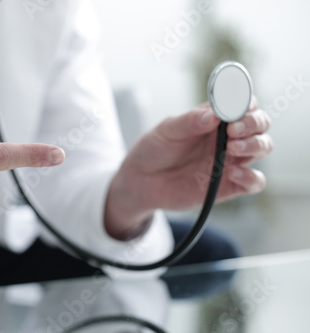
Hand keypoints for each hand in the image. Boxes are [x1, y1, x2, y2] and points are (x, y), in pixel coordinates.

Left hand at [105, 97, 272, 239]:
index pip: (244, 103)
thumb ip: (189, 121)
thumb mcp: (166, 130)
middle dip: (254, 123)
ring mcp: (230, 160)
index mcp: (215, 118)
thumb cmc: (154, 149)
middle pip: (260, 123)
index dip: (245, 102)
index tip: (232, 109)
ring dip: (256, 145)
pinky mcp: (229, 185)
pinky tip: (233, 173)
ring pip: (263, 147)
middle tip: (233, 130)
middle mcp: (228, 137)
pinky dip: (252, 178)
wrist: (141, 181)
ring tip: (232, 148)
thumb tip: (213, 114)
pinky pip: (254, 182)